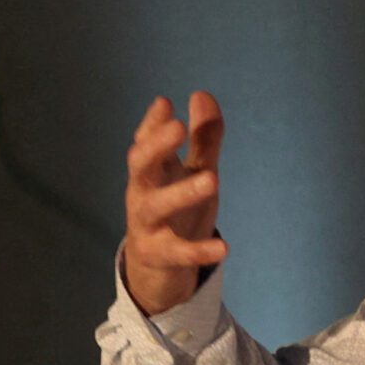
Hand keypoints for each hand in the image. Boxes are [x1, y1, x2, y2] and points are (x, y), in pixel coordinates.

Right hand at [122, 92, 227, 315]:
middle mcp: (143, 194)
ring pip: (157, 206)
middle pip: (140, 166)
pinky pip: (178, 252)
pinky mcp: (158, 255)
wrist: (155, 270)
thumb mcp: (192, 172)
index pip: (145, 142)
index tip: (165, 103)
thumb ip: (201, 138)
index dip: (153, 123)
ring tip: (213, 179)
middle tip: (178, 127)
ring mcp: (146, 225)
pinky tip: (223, 247)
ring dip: (182, 192)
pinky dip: (198, 251)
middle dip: (156, 146)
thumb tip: (201, 94)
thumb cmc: (177, 212)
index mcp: (151, 171)